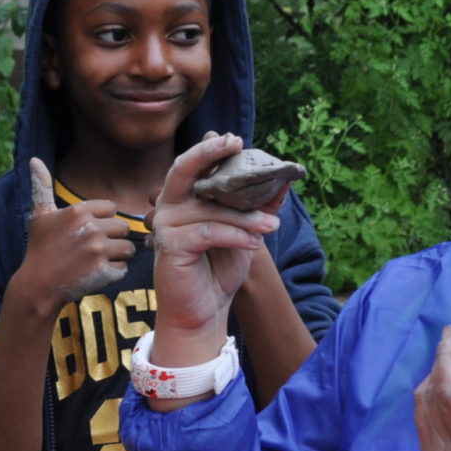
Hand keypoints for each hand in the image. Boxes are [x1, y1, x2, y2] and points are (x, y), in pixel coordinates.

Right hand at [14, 158, 134, 311]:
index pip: (111, 209)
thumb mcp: (39, 215)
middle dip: (112, 238)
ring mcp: (98, 251)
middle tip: (92, 249)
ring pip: (127, 248)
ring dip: (116, 256)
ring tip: (96, 261)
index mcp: (79, 211)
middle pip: (123, 227)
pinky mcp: (103, 272)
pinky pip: (123, 268)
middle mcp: (90, 228)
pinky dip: (113, 273)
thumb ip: (42, 186)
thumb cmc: (40, 248)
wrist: (38, 285)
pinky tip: (95, 274)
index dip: (102, 221)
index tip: (87, 232)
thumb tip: (34, 159)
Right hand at [146, 133, 281, 363]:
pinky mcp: (169, 244)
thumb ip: (258, 204)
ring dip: (245, 216)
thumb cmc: (220, 269)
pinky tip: (254, 245)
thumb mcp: (246, 232)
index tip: (237, 140)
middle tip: (236, 143)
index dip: (213, 148)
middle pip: (184, 168)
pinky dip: (235, 235)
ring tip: (272, 225)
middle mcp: (170, 204)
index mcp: (185, 197)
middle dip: (209, 153)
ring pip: (209, 207)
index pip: (196, 164)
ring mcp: (166, 224)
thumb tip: (284, 177)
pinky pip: (208, 231)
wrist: (203, 311)